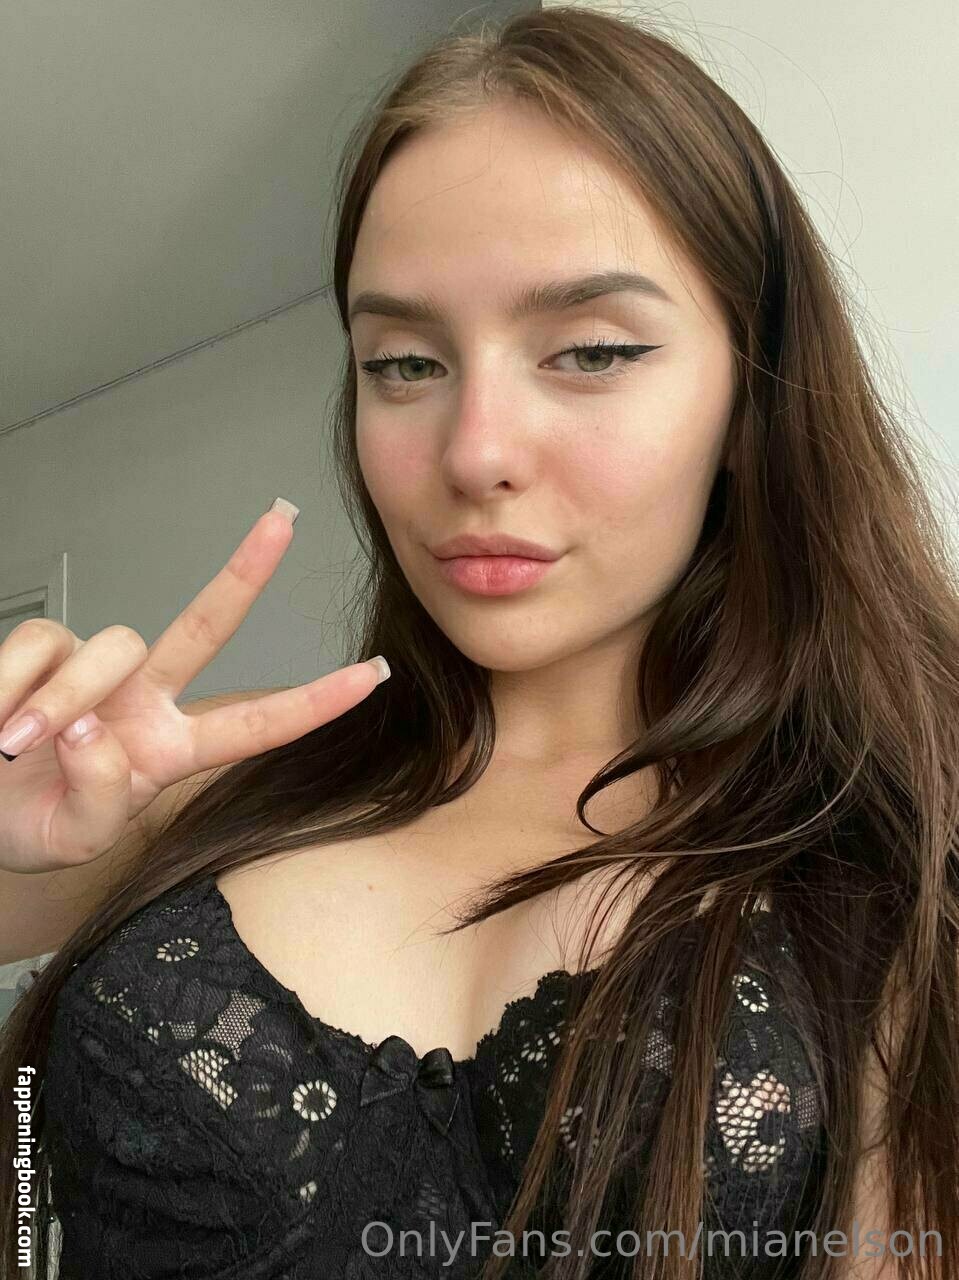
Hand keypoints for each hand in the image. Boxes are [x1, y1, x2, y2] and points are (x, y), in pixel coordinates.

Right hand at [0, 504, 387, 872]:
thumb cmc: (25, 824)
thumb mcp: (69, 841)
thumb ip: (97, 801)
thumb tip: (97, 729)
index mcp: (170, 750)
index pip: (257, 725)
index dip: (315, 702)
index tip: (372, 675)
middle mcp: (143, 699)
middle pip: (204, 627)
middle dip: (245, 574)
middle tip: (283, 522)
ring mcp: (95, 669)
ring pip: (109, 646)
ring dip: (61, 700)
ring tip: (13, 746)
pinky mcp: (43, 647)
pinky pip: (37, 645)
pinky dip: (8, 685)